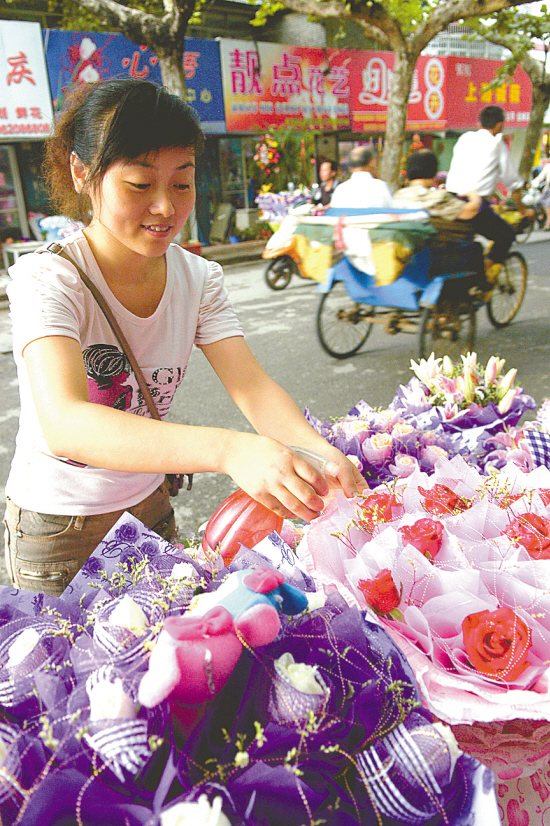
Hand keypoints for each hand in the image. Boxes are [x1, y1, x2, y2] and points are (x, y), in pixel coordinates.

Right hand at [220, 433, 360, 521]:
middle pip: (306, 495)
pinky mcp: (260, 495)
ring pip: (294, 506)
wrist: (234, 451)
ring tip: (312, 516)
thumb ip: (297, 463)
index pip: (313, 476)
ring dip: (307, 514)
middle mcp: (282, 472)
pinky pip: (279, 509)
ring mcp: (270, 485)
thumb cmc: (261, 449)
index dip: (322, 487)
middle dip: (317, 505)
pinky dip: (289, 514)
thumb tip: (314, 481)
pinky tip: (294, 514)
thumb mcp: (283, 449)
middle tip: (321, 508)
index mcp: (290, 458)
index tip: (325, 492)